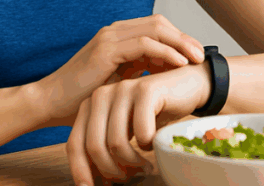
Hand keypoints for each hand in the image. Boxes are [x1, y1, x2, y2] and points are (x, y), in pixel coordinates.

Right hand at [37, 14, 204, 127]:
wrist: (51, 102)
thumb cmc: (82, 98)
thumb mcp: (118, 82)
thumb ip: (138, 73)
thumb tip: (165, 77)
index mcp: (118, 37)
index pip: (157, 27)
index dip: (179, 39)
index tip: (196, 56)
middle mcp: (115, 31)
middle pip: (160, 23)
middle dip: (184, 37)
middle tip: (202, 55)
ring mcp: (110, 37)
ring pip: (156, 29)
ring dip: (181, 42)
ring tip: (197, 58)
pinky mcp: (106, 49)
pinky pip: (145, 44)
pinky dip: (166, 52)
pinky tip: (180, 63)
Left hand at [67, 63, 211, 185]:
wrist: (188, 86)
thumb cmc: (153, 114)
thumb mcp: (123, 132)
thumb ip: (105, 148)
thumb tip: (89, 182)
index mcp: (90, 106)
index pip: (75, 144)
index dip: (81, 170)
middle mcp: (101, 95)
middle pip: (94, 146)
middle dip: (111, 170)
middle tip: (128, 177)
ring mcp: (123, 90)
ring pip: (116, 142)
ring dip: (132, 162)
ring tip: (144, 165)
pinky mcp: (146, 90)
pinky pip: (141, 133)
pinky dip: (148, 145)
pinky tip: (153, 143)